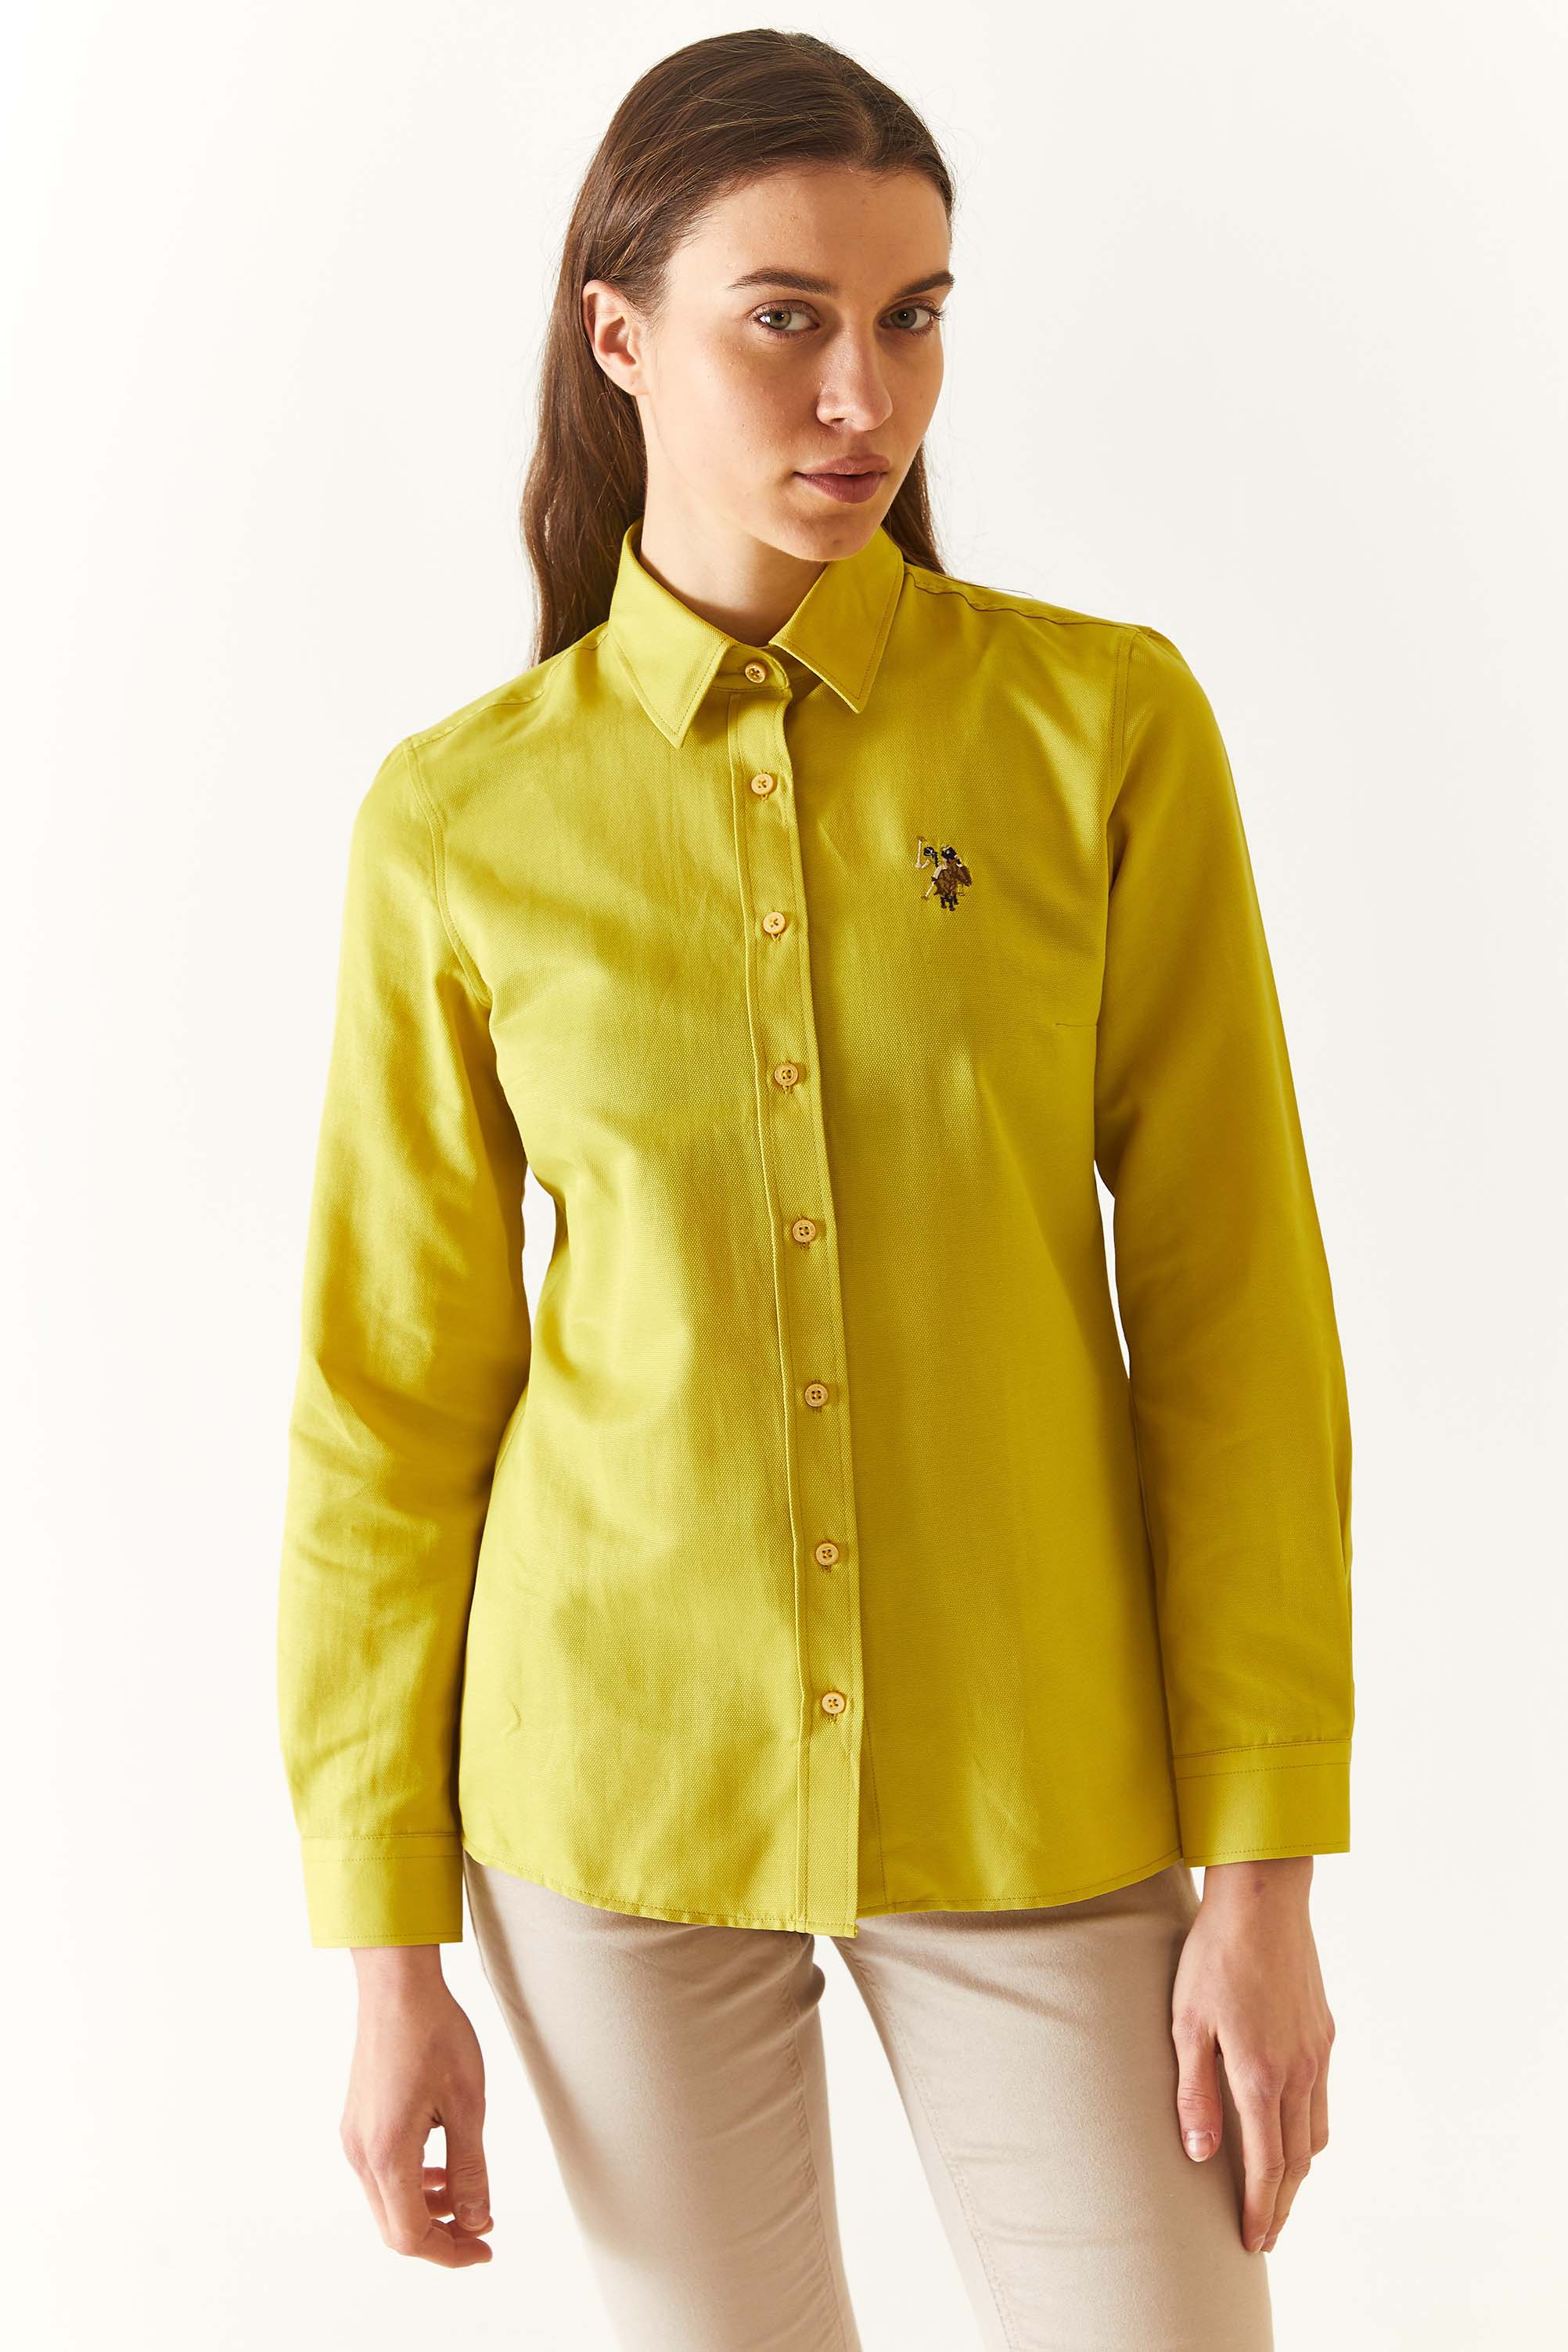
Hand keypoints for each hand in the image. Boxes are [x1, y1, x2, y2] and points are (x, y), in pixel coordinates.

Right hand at [339, 1944, 494, 2266]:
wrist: (397, 1986)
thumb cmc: (435, 2035)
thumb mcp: (467, 2105)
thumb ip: (470, 2171)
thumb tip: (476, 2221)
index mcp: (387, 2154)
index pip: (410, 2236)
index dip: (450, 2253)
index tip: (484, 2249)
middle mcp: (361, 2153)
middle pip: (394, 2227)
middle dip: (439, 2238)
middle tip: (480, 2232)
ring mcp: (354, 2138)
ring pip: (387, 2202)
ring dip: (426, 2212)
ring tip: (465, 2200)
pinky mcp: (357, 2123)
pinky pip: (382, 2174)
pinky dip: (412, 2185)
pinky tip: (440, 2169)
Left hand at [1170, 1857, 1334, 2255]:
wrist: (1263, 1898)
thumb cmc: (1214, 1956)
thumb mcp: (1187, 2022)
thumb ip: (1194, 2093)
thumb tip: (1201, 2155)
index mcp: (1260, 2076)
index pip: (1267, 2166)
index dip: (1261, 2209)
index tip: (1252, 2242)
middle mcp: (1297, 2072)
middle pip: (1299, 2160)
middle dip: (1283, 2203)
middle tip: (1267, 2233)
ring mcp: (1316, 2052)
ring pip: (1317, 2132)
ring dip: (1300, 2171)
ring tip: (1281, 2191)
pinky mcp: (1323, 2031)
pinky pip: (1322, 2097)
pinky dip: (1311, 2129)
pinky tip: (1294, 2127)